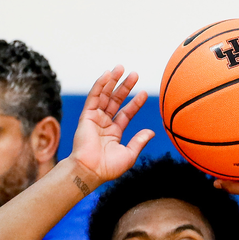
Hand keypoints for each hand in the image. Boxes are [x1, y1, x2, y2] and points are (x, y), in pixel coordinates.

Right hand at [68, 66, 154, 187]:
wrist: (92, 171)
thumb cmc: (109, 168)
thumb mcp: (130, 154)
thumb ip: (139, 141)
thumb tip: (151, 132)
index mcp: (114, 133)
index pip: (126, 113)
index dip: (135, 103)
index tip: (144, 93)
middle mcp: (104, 124)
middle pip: (116, 100)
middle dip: (124, 87)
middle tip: (134, 74)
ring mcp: (95, 119)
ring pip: (104, 96)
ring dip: (112, 81)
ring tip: (121, 68)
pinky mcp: (86, 116)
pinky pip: (93, 97)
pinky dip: (100, 86)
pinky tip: (107, 75)